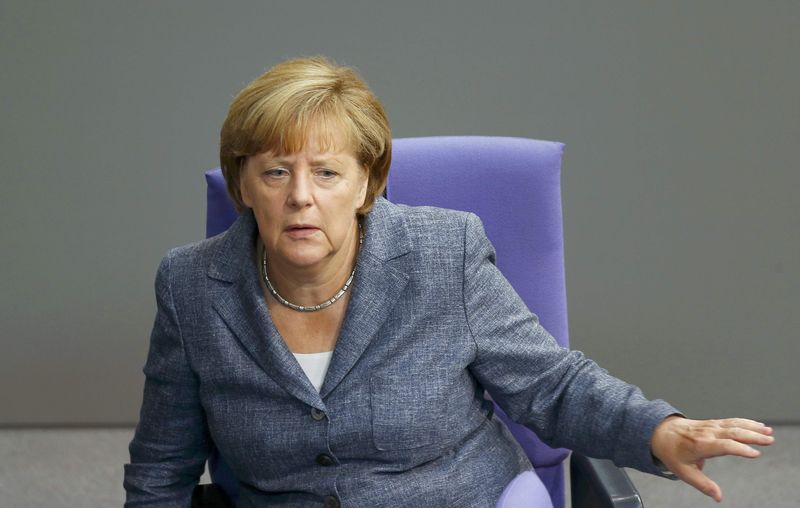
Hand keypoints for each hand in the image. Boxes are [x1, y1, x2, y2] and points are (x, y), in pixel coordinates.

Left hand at [650, 415, 773, 502]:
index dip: (740, 449)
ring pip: (734, 424)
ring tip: (768, 431)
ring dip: (752, 427)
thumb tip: (718, 497)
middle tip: (769, 440)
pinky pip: (731, 421)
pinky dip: (745, 422)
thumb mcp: (683, 472)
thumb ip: (702, 484)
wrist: (660, 432)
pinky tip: (757, 425)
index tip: (755, 453)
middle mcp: (707, 432)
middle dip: (752, 435)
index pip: (724, 445)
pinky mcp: (712, 423)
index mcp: (701, 444)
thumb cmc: (672, 452)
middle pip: (733, 432)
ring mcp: (710, 426)